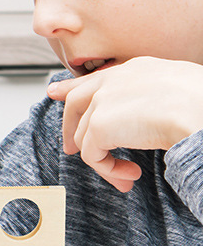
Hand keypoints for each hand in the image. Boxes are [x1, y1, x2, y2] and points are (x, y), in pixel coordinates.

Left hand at [47, 57, 202, 191]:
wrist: (202, 110)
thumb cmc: (202, 104)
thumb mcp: (178, 90)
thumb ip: (151, 98)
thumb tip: (148, 119)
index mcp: (136, 69)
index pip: (96, 78)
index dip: (72, 87)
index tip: (55, 92)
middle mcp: (114, 81)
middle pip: (76, 103)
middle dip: (68, 127)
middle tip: (70, 149)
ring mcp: (103, 101)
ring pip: (85, 137)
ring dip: (104, 162)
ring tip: (127, 175)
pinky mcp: (99, 126)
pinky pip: (92, 156)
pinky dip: (108, 170)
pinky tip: (129, 176)